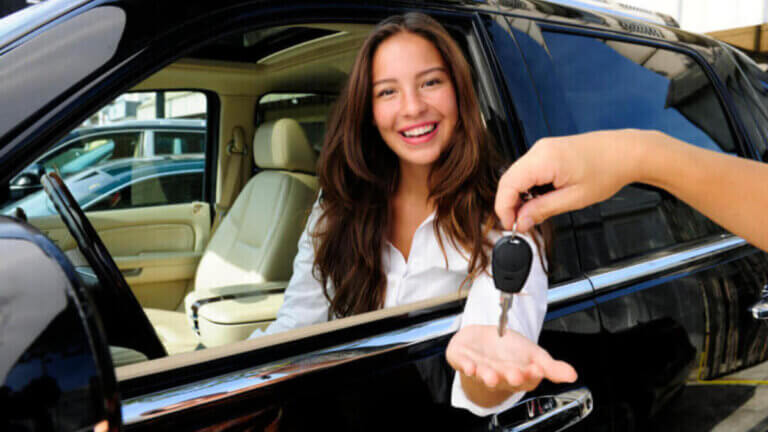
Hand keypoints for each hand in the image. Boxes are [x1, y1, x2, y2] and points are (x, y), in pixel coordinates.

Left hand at [447, 325, 576, 393]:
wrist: (481, 341)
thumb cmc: (508, 350)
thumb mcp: (533, 355)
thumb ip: (552, 366)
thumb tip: (573, 375)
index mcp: (518, 376)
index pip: (527, 379)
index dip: (531, 374)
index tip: (537, 369)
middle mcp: (499, 376)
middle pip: (505, 379)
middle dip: (510, 377)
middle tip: (516, 374)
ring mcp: (479, 369)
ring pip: (483, 375)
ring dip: (487, 376)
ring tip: (491, 375)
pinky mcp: (462, 360)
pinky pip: (462, 364)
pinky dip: (465, 365)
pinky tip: (470, 366)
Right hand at [495, 129, 653, 231]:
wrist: (626, 152)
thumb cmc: (607, 170)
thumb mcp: (574, 198)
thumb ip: (543, 210)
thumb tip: (521, 221)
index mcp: (544, 159)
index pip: (508, 185)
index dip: (504, 208)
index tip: (511, 226)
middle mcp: (539, 150)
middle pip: (509, 180)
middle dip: (510, 204)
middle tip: (520, 224)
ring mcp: (543, 148)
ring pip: (517, 176)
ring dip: (520, 196)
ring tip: (533, 213)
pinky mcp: (548, 151)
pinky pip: (529, 170)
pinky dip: (529, 187)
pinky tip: (540, 199)